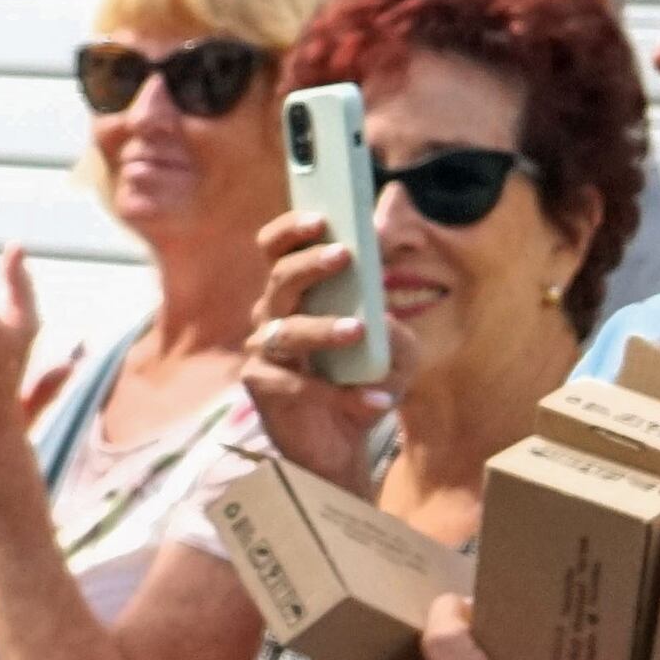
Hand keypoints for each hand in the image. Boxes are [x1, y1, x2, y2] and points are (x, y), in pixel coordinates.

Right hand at [241, 209, 387, 489]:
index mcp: (299, 294)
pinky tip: (375, 400)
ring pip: (286, 330)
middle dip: (309, 263)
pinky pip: (297, 386)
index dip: (293, 230)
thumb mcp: (395, 349)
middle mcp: (274, 316)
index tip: (322, 217)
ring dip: (322, 327)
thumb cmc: (362, 381)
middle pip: (279, 279)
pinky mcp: (264, 390)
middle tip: (344, 255)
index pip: (278, 249)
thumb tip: (382, 315)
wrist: (344, 442)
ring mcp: (265, 353)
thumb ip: (394, 326)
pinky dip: (340, 394)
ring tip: (359, 330)